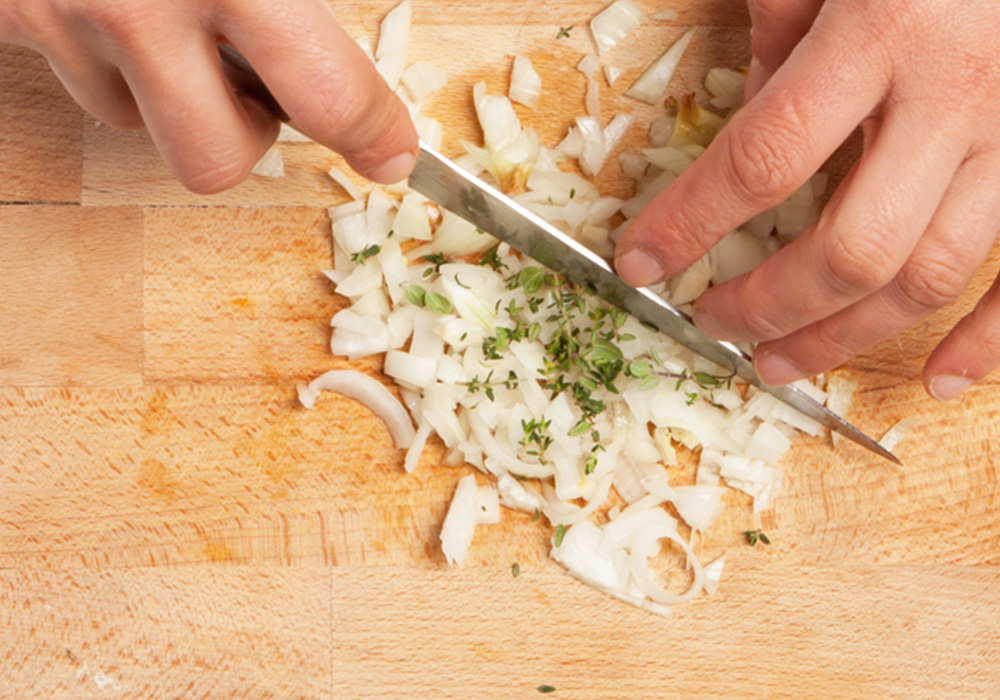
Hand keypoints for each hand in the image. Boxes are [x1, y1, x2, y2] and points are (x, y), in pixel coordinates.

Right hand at [0, 0, 417, 191]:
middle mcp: (138, 4)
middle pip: (215, 159)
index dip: (372, 131)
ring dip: (175, 90)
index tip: (392, 151)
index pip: (326, 93)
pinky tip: (125, 2)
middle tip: (263, 84)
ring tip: (180, 16)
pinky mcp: (8, 13)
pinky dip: (112, 57)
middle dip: (250, 133)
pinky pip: (76, 75)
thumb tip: (337, 19)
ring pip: (137, 121)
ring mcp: (61, 12)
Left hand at [614, 0, 999, 401]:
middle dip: (764, 304)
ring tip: (779, 362)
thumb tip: (744, 131)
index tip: (638, 265)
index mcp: (882, 35)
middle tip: (710, 322)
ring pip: (928, 276)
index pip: (763, 159)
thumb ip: (780, 38)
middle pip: (849, 246)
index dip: (690, 225)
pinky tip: (934, 377)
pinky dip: (985, 341)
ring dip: (842, 337)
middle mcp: (955, 97)